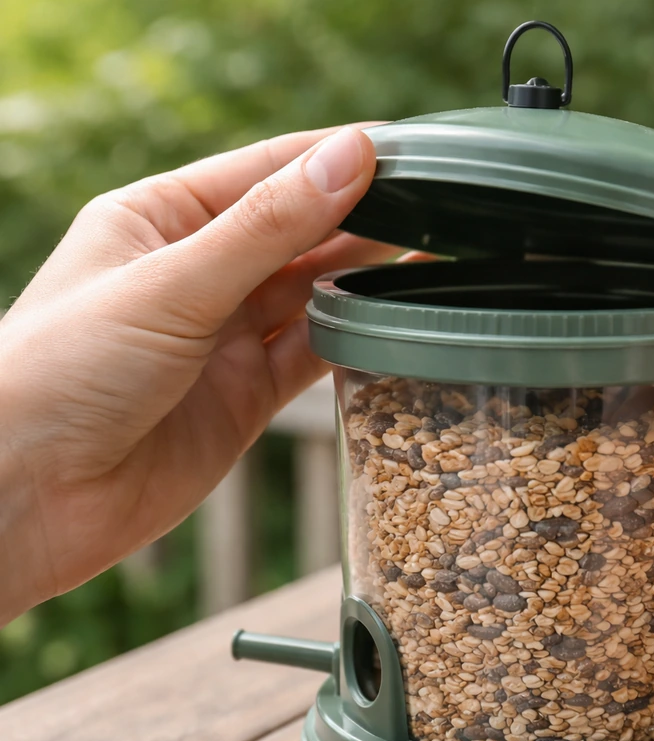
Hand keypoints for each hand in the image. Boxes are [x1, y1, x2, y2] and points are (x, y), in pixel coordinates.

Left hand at [0, 125, 399, 624]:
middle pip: (296, 232)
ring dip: (364, 276)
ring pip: (312, 293)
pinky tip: (393, 318)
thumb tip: (349, 157)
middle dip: (359, 218)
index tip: (401, 149)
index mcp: (161, 219)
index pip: (264, 171)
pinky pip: (314, 354)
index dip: (331, 157)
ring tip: (429, 253)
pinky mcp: (246, 395)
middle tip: (432, 205)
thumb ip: (267, 226)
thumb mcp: (171, 284)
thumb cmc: (60, 372)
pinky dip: (354, 338)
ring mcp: (224, 336)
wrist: (27, 498)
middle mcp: (197, 273)